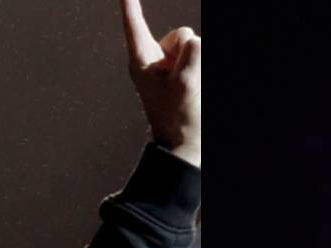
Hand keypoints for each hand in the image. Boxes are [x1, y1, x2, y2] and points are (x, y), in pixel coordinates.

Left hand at [122, 0, 199, 167]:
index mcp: (142, 61)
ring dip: (197, 65)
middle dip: (190, 53)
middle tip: (185, 86)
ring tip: (191, 92)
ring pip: (194, 46)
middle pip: (182, 35)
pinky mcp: (184, 74)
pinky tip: (195, 89)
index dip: (130, 4)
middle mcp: (155, 60)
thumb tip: (194, 43)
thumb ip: (192, 51)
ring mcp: (171, 67)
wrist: (186, 148)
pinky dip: (200, 69)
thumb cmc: (179, 119)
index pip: (134, 24)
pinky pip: (198, 57)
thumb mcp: (186, 82)